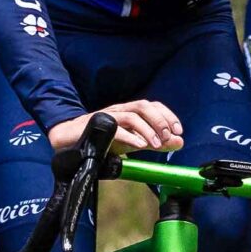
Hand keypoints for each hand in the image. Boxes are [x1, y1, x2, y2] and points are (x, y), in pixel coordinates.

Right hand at [51, 100, 181, 154]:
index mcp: (130, 111)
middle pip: (144, 105)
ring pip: (132, 115)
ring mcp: (108, 116)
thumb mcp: (133, 142)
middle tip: (168, 136)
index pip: (153, 105)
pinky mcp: (97, 126)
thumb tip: (179, 142)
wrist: (71, 142)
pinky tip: (139, 146)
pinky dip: (130, 137)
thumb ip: (155, 142)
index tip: (178, 131)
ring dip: (147, 130)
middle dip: (160, 120)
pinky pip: (116, 128)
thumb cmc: (103, 141)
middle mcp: (120, 110)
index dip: (168, 115)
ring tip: (156, 145)